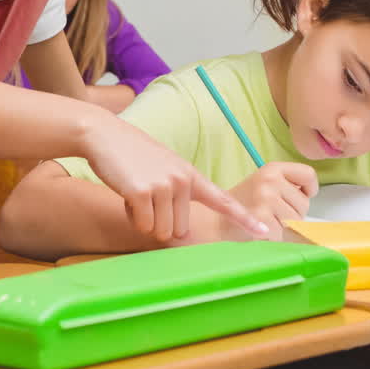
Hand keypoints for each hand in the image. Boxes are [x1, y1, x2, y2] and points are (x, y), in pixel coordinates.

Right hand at [83, 115, 267, 242]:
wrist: (105, 135)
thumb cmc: (133, 156)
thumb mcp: (165, 168)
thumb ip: (178, 194)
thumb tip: (177, 233)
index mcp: (192, 176)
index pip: (223, 200)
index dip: (244, 218)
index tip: (264, 230)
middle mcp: (183, 181)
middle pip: (179, 231)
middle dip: (160, 223)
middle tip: (147, 197)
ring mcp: (164, 186)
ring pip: (161, 231)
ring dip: (145, 221)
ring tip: (136, 192)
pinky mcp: (142, 192)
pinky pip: (142, 225)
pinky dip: (131, 216)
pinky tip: (126, 193)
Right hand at [220, 161, 318, 241]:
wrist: (216, 222)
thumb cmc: (243, 205)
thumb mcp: (264, 185)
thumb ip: (286, 186)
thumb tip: (310, 197)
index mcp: (272, 168)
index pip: (308, 175)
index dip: (309, 189)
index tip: (301, 196)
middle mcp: (270, 180)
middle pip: (304, 204)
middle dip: (292, 214)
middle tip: (270, 213)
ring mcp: (265, 198)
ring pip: (295, 221)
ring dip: (283, 227)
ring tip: (264, 221)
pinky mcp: (261, 218)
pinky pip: (282, 234)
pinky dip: (273, 238)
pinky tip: (259, 231)